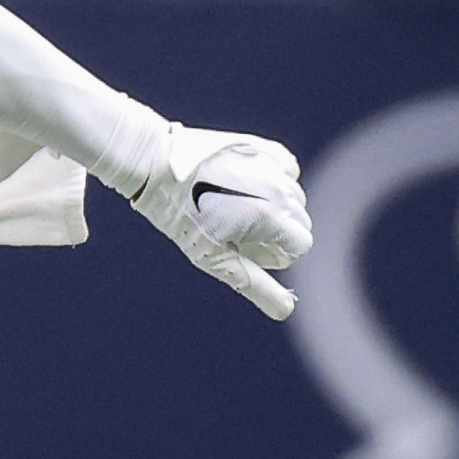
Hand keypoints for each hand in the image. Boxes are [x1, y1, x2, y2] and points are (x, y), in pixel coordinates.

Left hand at [129, 125, 311, 320]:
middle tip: (233, 227)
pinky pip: (286, 172)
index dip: (274, 252)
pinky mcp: (267, 148)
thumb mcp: (215, 257)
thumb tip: (286, 310)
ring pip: (294, 198)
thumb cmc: (182, 217)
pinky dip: (273, 181)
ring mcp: (275, 166)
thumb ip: (255, 285)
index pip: (301, 245)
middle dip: (275, 231)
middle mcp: (282, 189)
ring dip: (274, 206)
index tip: (243, 246)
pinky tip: (243, 185)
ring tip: (232, 204)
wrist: (158, 165)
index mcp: (272, 217)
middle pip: (299, 223)